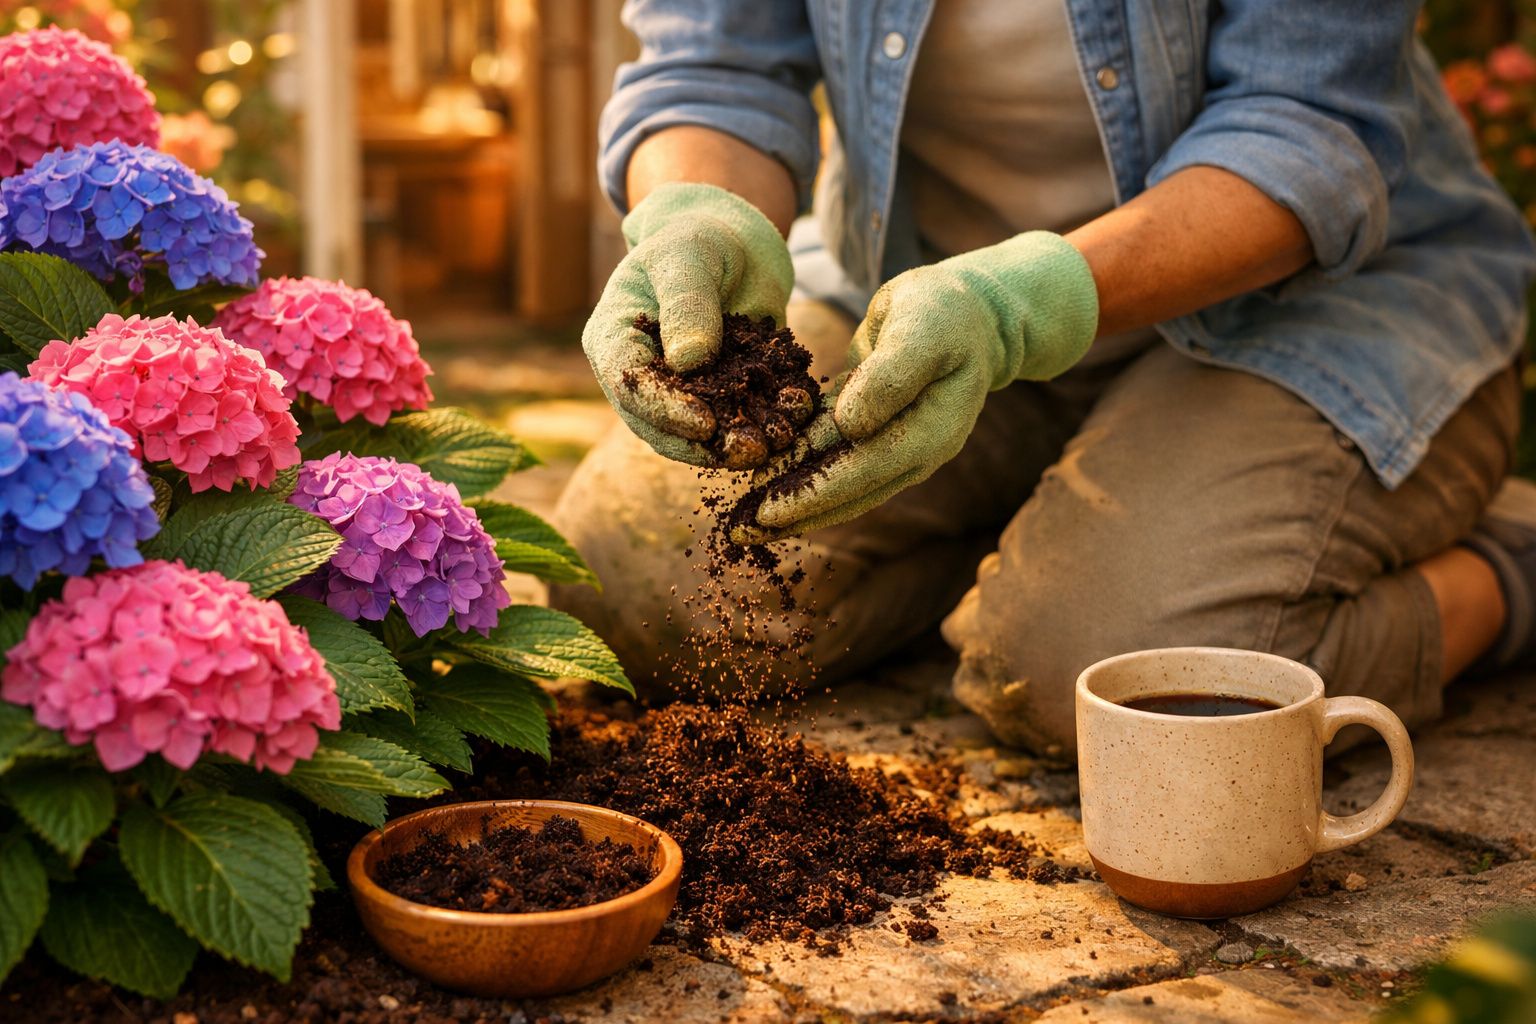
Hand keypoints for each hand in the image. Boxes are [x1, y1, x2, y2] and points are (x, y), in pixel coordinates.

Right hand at [583, 182, 792, 465]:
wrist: (733, 246)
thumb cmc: (699, 238)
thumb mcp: (689, 256)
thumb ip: (687, 303)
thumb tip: (688, 362)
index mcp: (613, 336)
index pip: (629, 383)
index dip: (663, 409)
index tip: (704, 423)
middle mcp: (638, 374)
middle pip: (657, 425)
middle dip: (702, 444)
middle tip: (748, 450)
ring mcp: (674, 392)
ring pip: (694, 436)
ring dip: (733, 446)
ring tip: (774, 445)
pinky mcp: (714, 399)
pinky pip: (731, 422)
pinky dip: (760, 426)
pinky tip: (793, 423)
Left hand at [736, 232, 1098, 540]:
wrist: (969, 312)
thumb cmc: (948, 313)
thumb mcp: (923, 330)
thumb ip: (891, 376)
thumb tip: (850, 425)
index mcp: (928, 435)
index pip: (862, 472)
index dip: (812, 495)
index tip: (766, 512)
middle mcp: (912, 454)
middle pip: (845, 494)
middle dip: (791, 514)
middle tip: (738, 534)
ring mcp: (893, 447)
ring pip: (835, 484)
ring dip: (790, 504)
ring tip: (743, 524)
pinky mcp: (872, 432)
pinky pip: (831, 458)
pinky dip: (797, 473)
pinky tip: (762, 483)